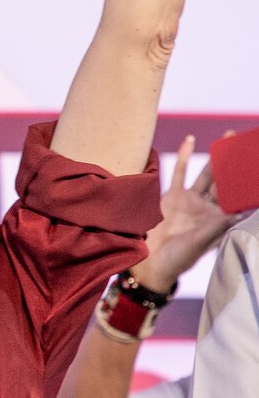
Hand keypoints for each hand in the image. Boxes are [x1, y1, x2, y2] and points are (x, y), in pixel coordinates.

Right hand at [135, 135, 236, 292]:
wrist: (150, 260)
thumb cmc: (179, 258)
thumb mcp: (199, 243)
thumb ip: (215, 227)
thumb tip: (235, 213)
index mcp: (218, 221)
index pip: (238, 199)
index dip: (248, 185)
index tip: (257, 169)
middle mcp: (207, 208)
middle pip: (225, 182)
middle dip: (236, 165)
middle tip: (246, 145)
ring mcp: (190, 200)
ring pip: (206, 173)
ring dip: (216, 156)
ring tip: (227, 137)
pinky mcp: (172, 195)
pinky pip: (180, 171)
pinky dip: (185, 155)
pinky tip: (191, 139)